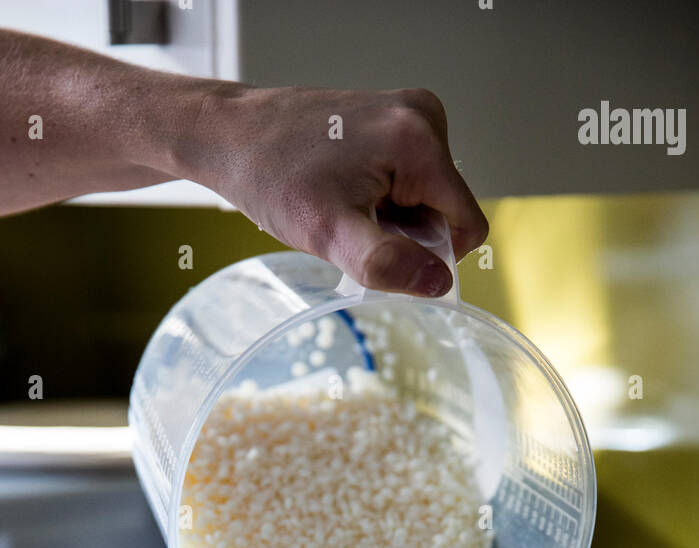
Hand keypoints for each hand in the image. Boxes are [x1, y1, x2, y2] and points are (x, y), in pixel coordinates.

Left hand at [188, 85, 487, 296]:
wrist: (231, 135)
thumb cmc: (271, 177)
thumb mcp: (328, 233)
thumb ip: (386, 262)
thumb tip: (437, 283)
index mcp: (420, 140)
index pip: (468, 226)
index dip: (431, 256)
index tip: (381, 250)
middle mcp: (424, 116)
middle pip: (446, 212)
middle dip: (405, 233)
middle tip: (351, 222)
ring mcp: (409, 113)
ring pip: (427, 199)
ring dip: (391, 217)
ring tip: (343, 202)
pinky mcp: (393, 117)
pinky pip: (409, 180)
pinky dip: (382, 198)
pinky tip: (344, 189)